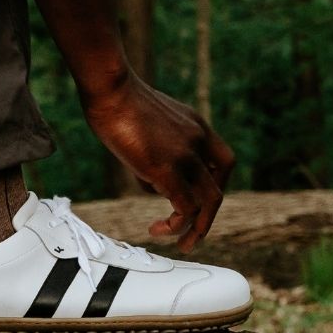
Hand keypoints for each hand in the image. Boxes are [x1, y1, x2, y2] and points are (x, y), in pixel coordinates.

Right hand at [82, 73, 234, 252]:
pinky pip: (184, 207)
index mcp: (196, 126)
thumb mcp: (146, 123)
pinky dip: (176, 224)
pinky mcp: (167, 168)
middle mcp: (198, 140)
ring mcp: (186, 155)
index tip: (194, 200)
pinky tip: (157, 230)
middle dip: (208, 216)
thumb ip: (155, 150)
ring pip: (208, 203)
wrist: (111, 88)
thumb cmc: (116, 99)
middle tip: (194, 234)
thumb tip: (150, 179)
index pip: (221, 162)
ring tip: (182, 244)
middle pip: (218, 187)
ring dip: (197, 228)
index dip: (213, 186)